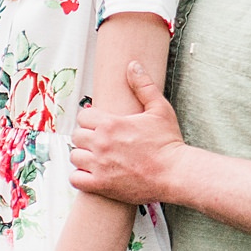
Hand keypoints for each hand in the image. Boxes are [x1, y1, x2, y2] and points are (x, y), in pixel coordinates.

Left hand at [69, 60, 185, 206]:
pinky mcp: (101, 185)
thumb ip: (143, 86)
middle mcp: (101, 144)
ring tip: (97, 158)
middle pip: (77, 136)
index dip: (91, 120)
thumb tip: (133, 65)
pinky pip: (75, 179)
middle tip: (100, 142)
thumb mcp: (159, 109)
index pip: (83, 116)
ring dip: (83, 157)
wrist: (175, 173)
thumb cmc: (168, 142)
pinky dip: (81, 177)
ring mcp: (99, 166)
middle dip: (87, 137)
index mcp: (111, 124)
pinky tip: (93, 174)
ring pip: (74, 156)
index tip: (101, 126)